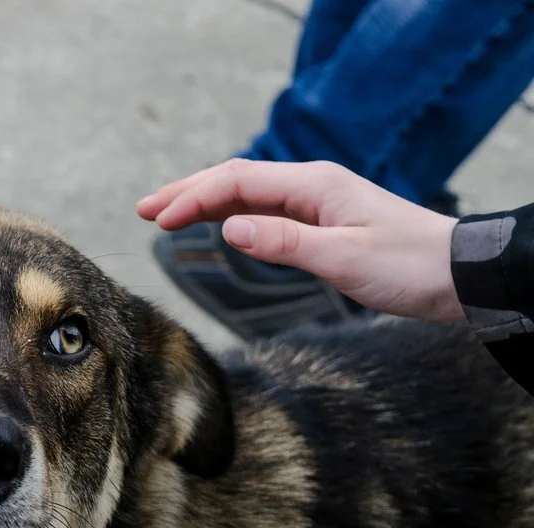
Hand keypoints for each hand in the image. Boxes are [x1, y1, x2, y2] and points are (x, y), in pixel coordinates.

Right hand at [136, 159, 463, 322]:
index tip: (158, 222)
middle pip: (235, 179)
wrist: (458, 275)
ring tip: (163, 216)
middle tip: (143, 210)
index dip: (193, 198)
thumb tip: (229, 230)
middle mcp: (310, 186)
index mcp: (313, 185)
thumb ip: (285, 243)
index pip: (237, 182)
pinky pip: (264, 210)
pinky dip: (230, 215)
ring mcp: (315, 202)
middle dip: (186, 192)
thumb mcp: (343, 259)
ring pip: (246, 194)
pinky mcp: (320, 222)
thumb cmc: (408, 266)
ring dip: (203, 203)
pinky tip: (213, 225)